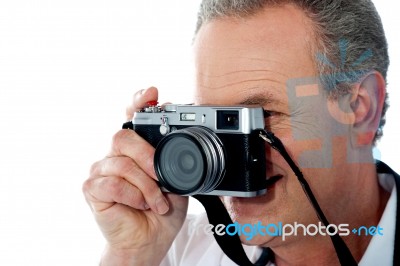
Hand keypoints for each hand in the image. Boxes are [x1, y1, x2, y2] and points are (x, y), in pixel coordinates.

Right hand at [83, 87, 187, 264]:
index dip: (139, 101)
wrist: (150, 239)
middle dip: (148, 156)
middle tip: (162, 176)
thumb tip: (182, 138)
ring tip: (158, 202)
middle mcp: (115, 155)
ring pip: (122, 163)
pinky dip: (135, 196)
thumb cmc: (161, 209)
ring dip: (147, 186)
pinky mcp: (92, 189)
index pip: (131, 117)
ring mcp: (101, 170)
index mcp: (135, 149)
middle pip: (123, 136)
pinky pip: (114, 184)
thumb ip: (174, 159)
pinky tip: (142, 205)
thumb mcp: (176, 180)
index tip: (152, 93)